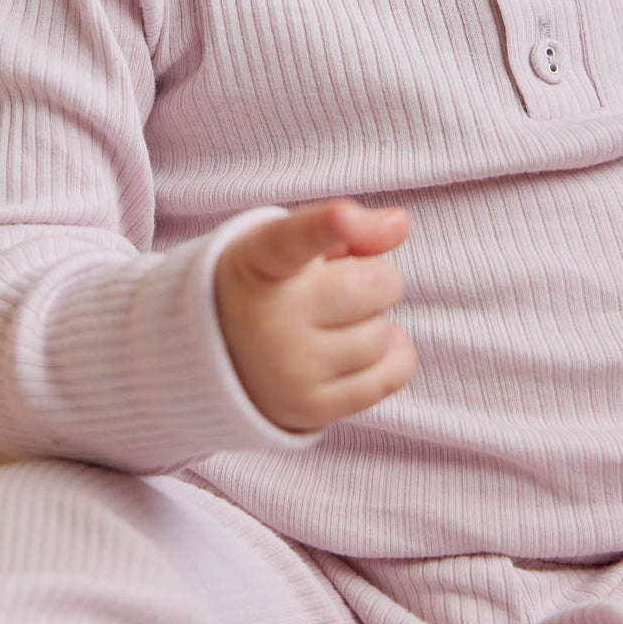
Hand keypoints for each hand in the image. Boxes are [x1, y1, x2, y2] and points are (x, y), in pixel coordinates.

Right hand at [213, 198, 417, 430]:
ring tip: (338, 321)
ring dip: (375, 321)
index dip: (326, 226)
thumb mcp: (293, 242)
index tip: (343, 215)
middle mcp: (271, 318)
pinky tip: (364, 345)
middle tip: (342, 284)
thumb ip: (348, 228)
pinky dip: (393, 356)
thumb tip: (399, 225)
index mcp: (261, 260)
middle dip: (375, 277)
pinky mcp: (311, 408)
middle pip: (377, 284)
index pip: (293, 240)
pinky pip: (392, 375)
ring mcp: (290, 369)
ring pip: (383, 334)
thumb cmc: (274, 283)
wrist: (222, 353)